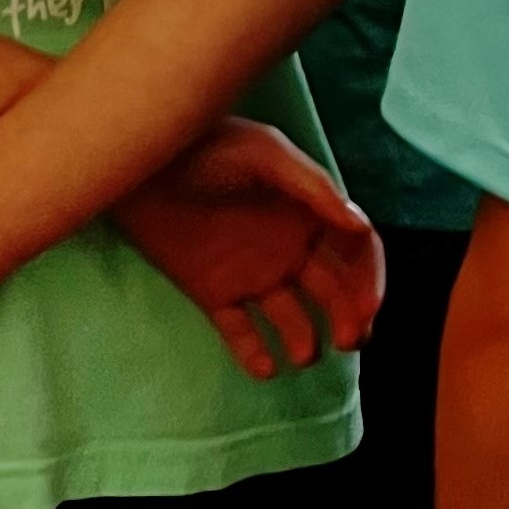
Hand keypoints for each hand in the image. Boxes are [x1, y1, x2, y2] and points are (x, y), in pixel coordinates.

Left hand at [109, 117, 384, 379]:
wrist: (139, 159)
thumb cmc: (204, 142)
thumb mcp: (264, 152)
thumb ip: (312, 187)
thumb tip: (360, 224)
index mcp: (306, 212)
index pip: (355, 253)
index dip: (369, 281)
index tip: (369, 308)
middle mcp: (285, 246)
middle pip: (334, 293)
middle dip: (350, 320)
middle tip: (348, 340)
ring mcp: (250, 271)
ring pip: (292, 320)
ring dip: (305, 342)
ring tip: (303, 353)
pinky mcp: (212, 290)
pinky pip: (240, 332)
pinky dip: (254, 354)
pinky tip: (263, 365)